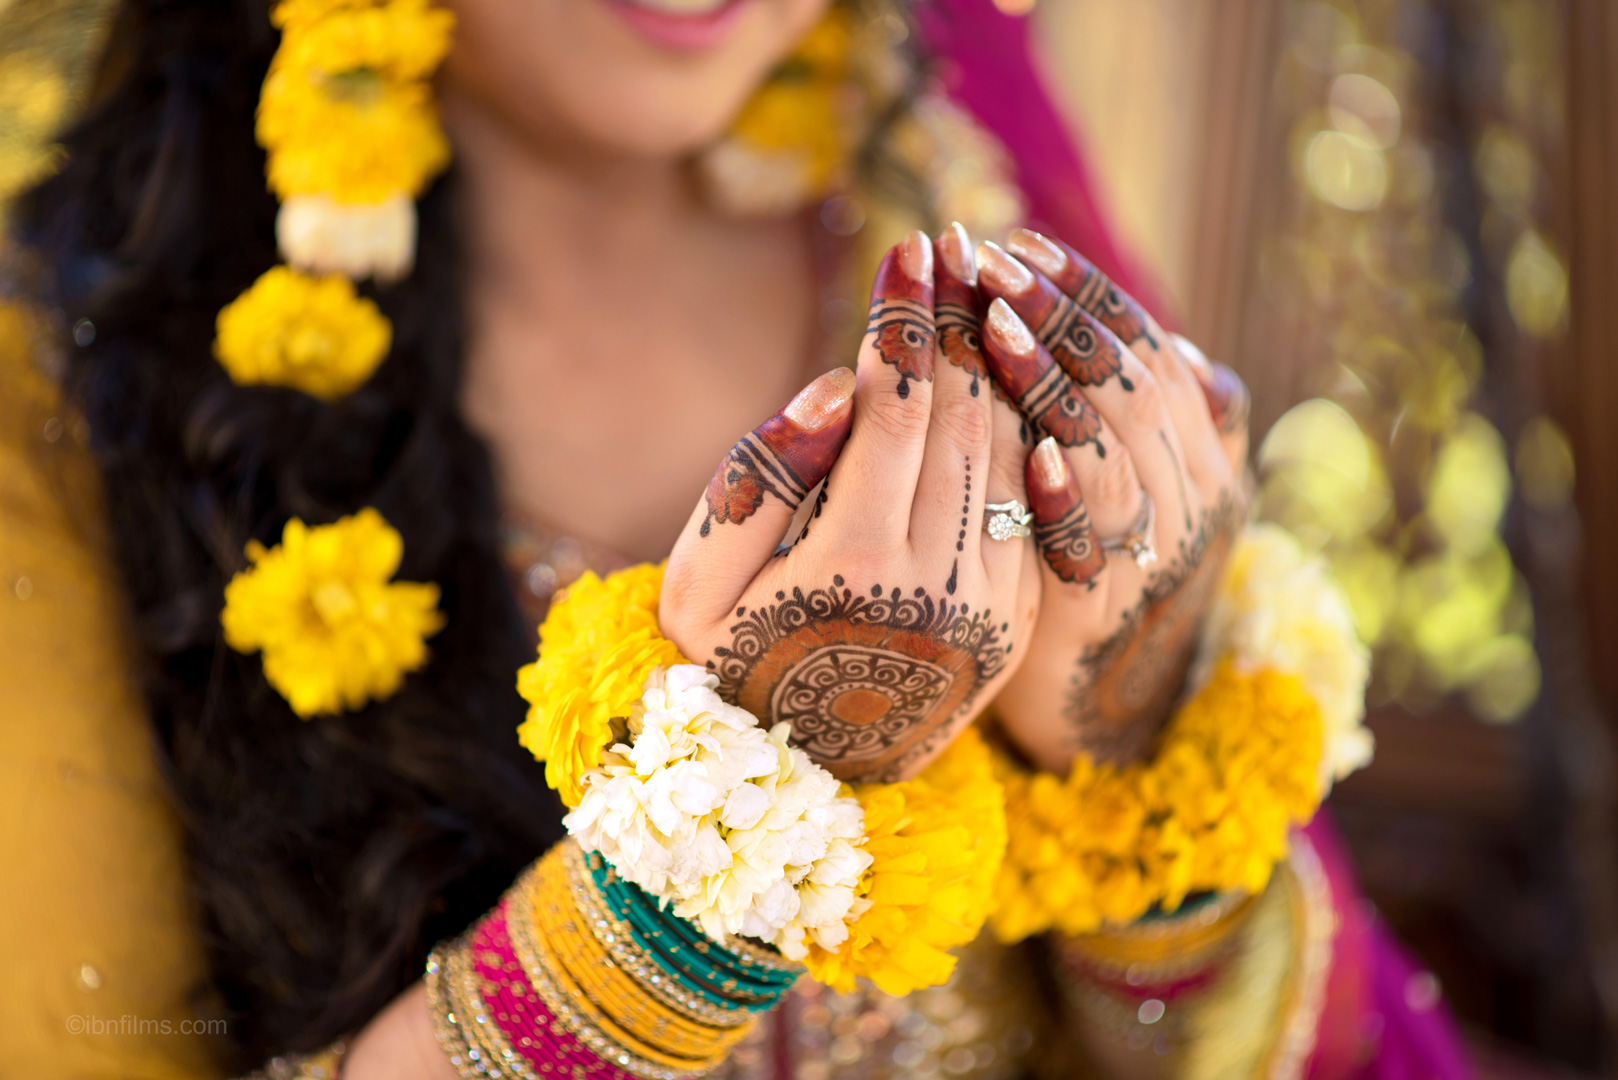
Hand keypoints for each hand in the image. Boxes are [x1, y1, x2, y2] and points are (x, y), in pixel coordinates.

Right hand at [661, 229, 1039, 782]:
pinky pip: (1032, 507)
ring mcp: (989, 611)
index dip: (907, 323)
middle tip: (956, 249)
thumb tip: (838, 388)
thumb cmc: (728, 665)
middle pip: (966, 421)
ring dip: (1001, 370)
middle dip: (961, 325)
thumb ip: (757, 481)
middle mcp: (939, 589)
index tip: (910, 252)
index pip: (898, 412)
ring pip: (1012, 456)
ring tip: (984, 297)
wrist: (794, 782)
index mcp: (855, 568)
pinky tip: (1004, 384)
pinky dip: (1023, 434)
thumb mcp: (699, 585)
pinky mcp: (1016, 624)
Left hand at [971, 229, 1249, 772]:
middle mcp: (1193, 502)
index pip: (1145, 356)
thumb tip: (1195, 358)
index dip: (1086, 295)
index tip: (1020, 243)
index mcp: (1205, 462)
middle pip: (1126, 390)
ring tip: (995, 325)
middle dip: (1058, 316)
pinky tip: (1032, 450)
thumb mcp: (1149, 505)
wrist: (1108, 718)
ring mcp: (1151, 560)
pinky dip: (1066, 496)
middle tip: (988, 258)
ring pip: (1108, 454)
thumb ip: (1166, 435)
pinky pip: (1087, 549)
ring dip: (1052, 384)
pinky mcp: (1099, 618)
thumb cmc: (1106, 588)